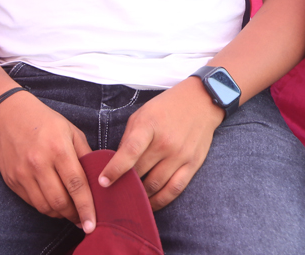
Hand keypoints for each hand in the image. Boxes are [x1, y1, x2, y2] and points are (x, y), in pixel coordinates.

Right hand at [0, 89, 96, 230]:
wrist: (10, 115)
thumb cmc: (46, 122)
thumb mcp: (72, 131)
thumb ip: (86, 155)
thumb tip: (99, 179)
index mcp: (58, 149)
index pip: (76, 185)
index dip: (86, 207)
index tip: (93, 223)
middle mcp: (39, 163)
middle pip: (59, 201)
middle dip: (74, 215)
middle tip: (83, 219)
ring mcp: (22, 173)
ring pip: (44, 206)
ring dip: (59, 214)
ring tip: (70, 211)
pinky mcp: (12, 180)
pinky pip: (31, 202)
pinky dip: (45, 206)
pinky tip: (53, 202)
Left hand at [98, 75, 224, 209]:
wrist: (201, 101)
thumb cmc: (167, 107)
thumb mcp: (143, 114)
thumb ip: (129, 138)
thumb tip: (117, 164)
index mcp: (150, 125)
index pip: (130, 152)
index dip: (115, 169)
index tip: (103, 182)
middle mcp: (166, 142)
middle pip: (140, 172)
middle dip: (125, 184)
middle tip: (113, 193)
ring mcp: (181, 155)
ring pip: (155, 185)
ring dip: (140, 196)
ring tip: (130, 200)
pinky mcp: (193, 164)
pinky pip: (174, 189)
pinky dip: (160, 201)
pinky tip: (150, 203)